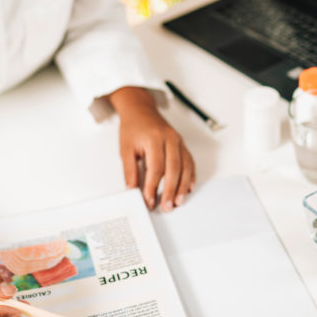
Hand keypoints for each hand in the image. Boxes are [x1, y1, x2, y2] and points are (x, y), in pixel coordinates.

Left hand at [108, 86, 195, 211]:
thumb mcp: (125, 149)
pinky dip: (190, 176)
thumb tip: (132, 190)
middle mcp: (169, 139)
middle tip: (167, 206)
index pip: (155, 168)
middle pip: (173, 169)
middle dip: (171, 190)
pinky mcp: (182, 144)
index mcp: (153, 138)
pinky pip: (189, 161)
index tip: (149, 201)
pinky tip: (188, 188)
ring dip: (183, 186)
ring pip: (185, 166)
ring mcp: (178, 141)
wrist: (140, 110)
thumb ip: (129, 171)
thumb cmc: (133, 128)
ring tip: (179, 201)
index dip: (152, 187)